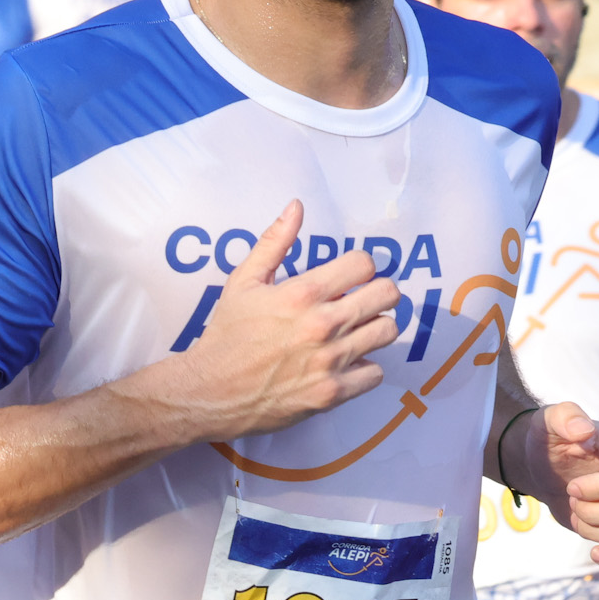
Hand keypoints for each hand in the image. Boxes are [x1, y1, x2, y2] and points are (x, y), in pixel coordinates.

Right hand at [165, 203, 400, 440]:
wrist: (211, 392)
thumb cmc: (227, 335)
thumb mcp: (243, 281)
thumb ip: (274, 242)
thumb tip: (297, 206)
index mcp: (303, 293)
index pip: (364, 264)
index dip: (360, 266)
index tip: (350, 276)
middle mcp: (323, 325)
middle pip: (387, 294)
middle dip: (378, 292)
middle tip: (364, 299)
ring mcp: (330, 361)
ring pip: (387, 331)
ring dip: (376, 327)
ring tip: (358, 329)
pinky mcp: (332, 393)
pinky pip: (375, 373)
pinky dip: (365, 367)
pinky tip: (347, 362)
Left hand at [525, 405, 598, 574]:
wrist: (550, 470)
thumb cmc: (552, 443)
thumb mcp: (550, 422)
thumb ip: (566, 417)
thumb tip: (584, 429)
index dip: (598, 489)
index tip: (571, 488)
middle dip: (593, 513)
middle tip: (572, 500)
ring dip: (596, 531)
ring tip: (579, 515)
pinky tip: (596, 554)